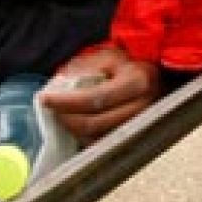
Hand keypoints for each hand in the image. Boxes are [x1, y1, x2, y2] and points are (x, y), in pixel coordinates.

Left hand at [38, 46, 161, 143]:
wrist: (157, 77)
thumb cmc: (129, 65)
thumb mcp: (108, 56)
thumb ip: (84, 68)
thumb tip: (59, 85)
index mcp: (137, 82)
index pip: (95, 98)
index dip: (67, 102)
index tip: (45, 99)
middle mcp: (143, 107)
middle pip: (95, 123)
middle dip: (67, 119)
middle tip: (52, 111)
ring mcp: (142, 126)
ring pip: (99, 138)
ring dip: (75, 131)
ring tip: (63, 117)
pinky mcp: (137, 138)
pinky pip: (105, 145)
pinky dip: (87, 138)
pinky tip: (78, 126)